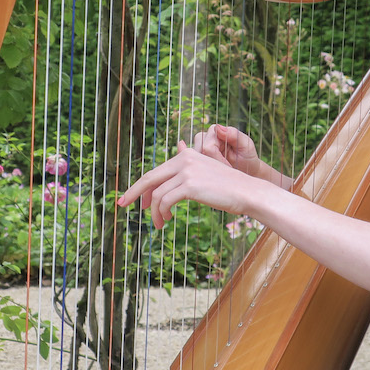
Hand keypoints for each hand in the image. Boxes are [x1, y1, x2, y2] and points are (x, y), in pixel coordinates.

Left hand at [116, 142, 260, 229]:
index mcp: (186, 155)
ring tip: (158, 223)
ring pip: (157, 194)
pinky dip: (161, 212)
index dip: (142, 186)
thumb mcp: (207, 169)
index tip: (132, 199)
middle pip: (149, 178)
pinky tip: (166, 220)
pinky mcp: (190, 185)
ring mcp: (186, 171)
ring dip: (154, 212)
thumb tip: (179, 146)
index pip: (156, 171)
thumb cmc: (229, 186)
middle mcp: (184, 159)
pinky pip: (165, 201)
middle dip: (133, 193)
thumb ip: (190, 161)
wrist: (248, 192)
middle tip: (122, 205)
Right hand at [189, 124, 260, 174]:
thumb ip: (233, 134)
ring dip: (206, 169)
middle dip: (211, 165)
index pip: (207, 147)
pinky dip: (199, 172)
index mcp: (216, 130)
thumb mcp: (246, 144)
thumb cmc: (247, 156)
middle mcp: (204, 137)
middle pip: (198, 154)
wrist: (247, 170)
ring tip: (219, 173)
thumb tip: (218, 127)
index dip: (217, 160)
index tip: (228, 167)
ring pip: (193, 161)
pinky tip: (209, 175)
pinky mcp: (196, 158)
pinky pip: (191, 165)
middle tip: (224, 172)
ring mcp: (198, 148)